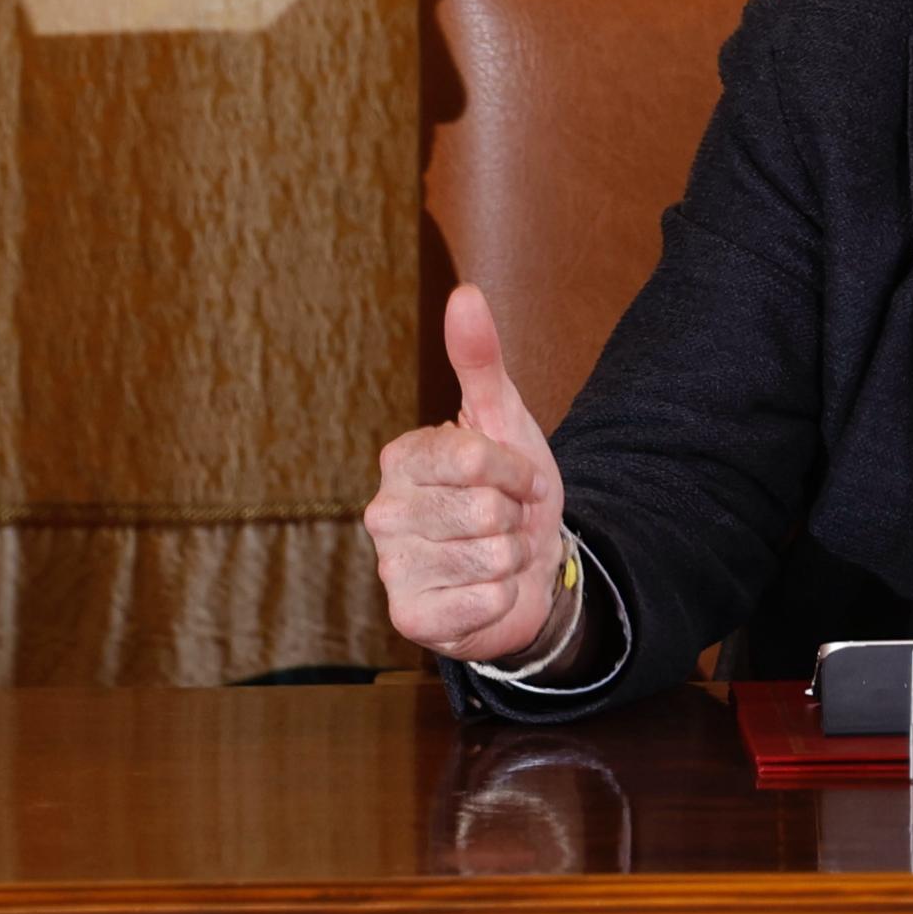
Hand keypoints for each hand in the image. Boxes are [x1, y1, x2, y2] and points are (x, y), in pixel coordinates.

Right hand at [364, 285, 572, 665]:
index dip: (515, 472)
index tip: (516, 479)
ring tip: (497, 554)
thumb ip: (481, 359)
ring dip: (512, 558)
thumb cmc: (510, 490)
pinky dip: (502, 598)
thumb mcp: (504, 421)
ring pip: (489, 556)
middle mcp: (383, 512)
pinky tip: (486, 593)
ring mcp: (391, 569)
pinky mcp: (410, 619)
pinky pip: (484, 601)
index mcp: (401, 458)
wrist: (529, 569)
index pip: (473, 457)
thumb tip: (464, 294)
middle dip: (514, 517)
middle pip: (483, 509)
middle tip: (505, 522)